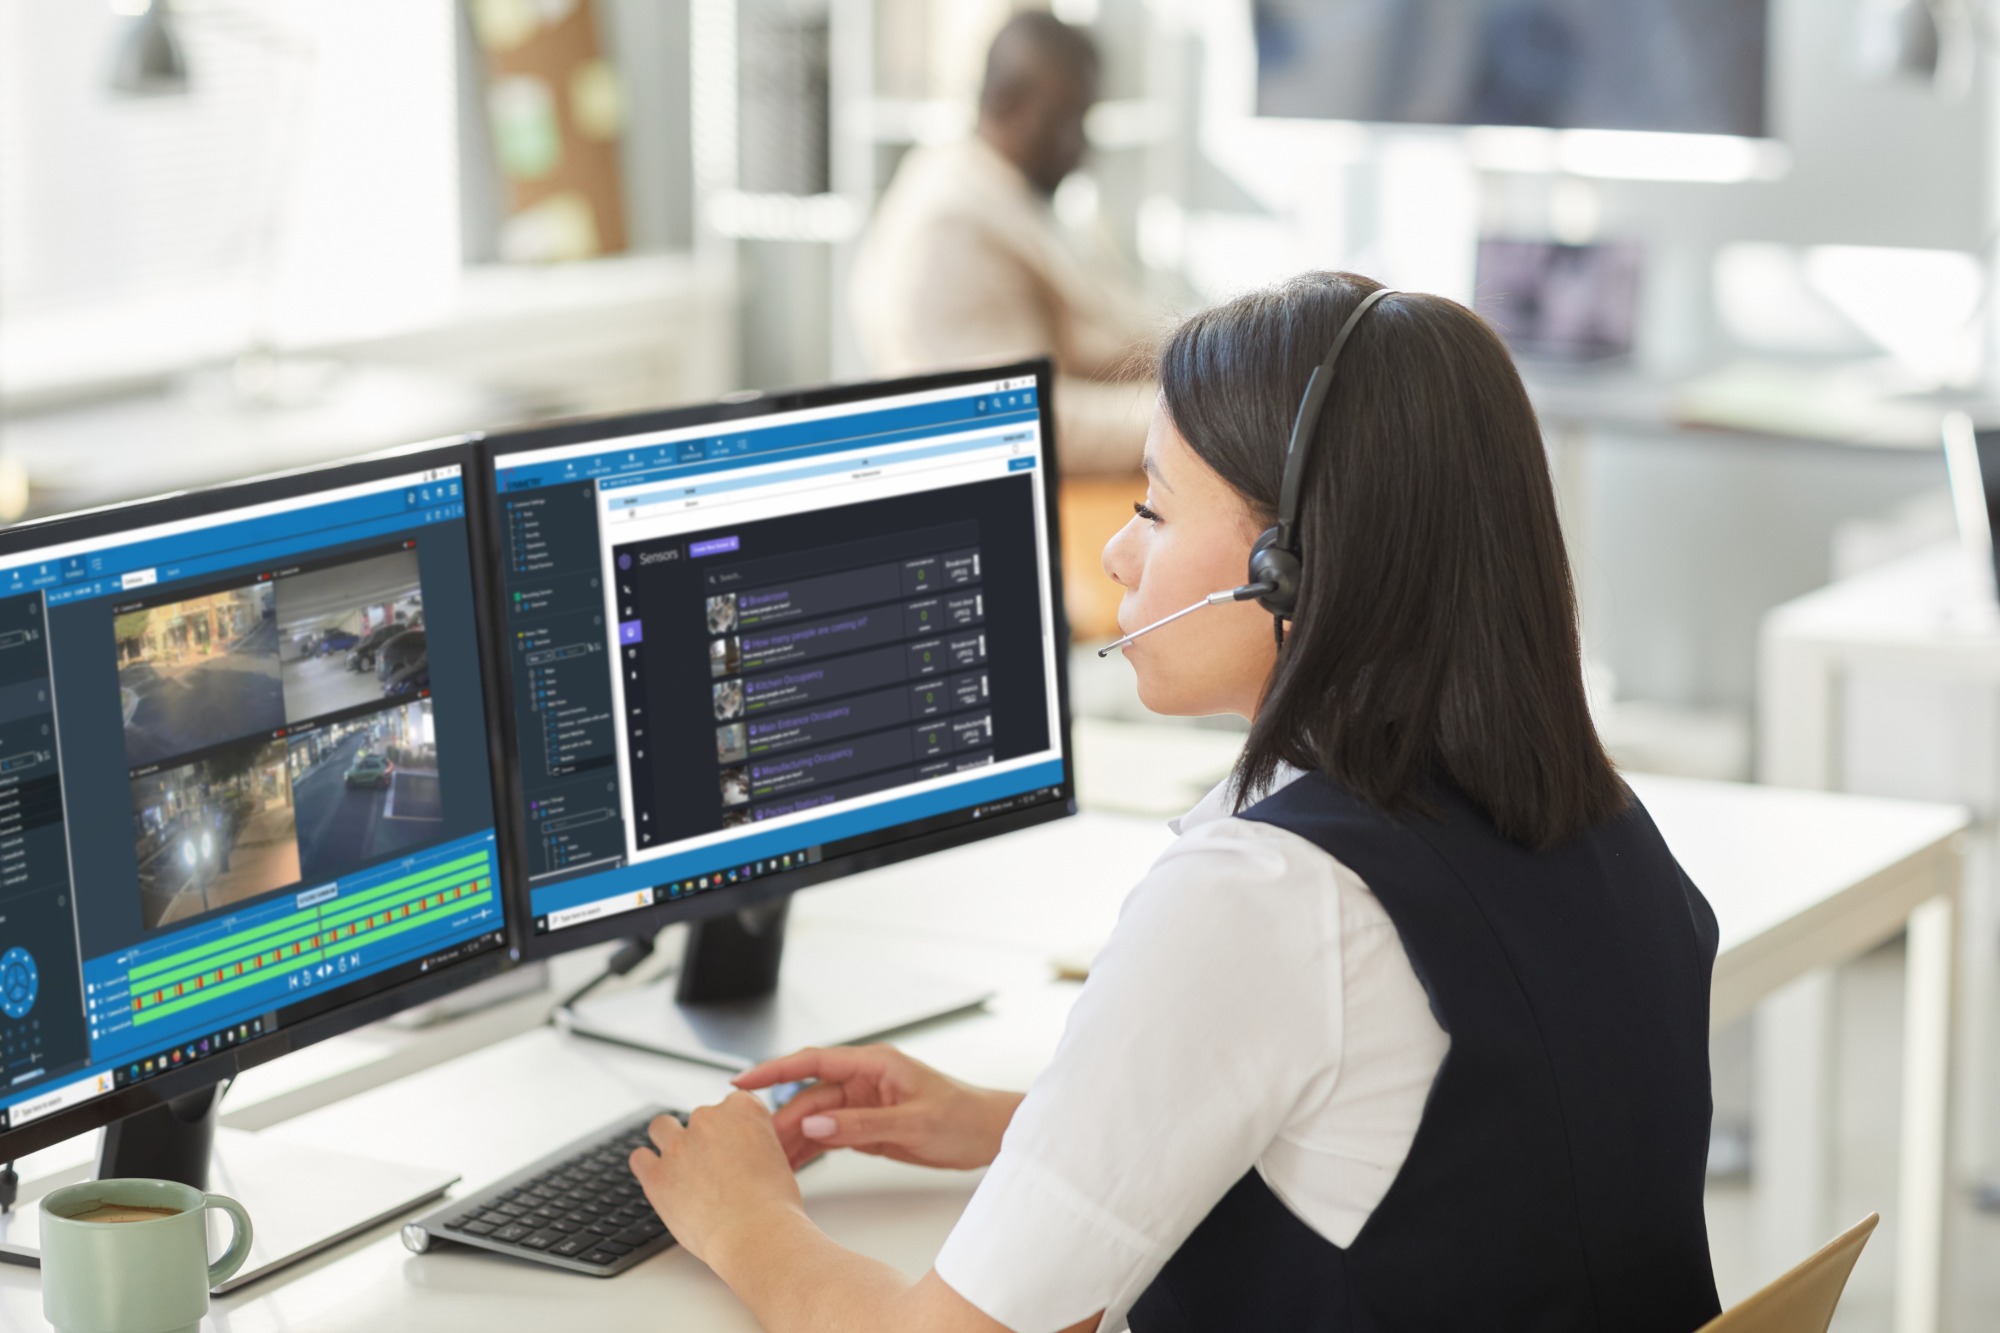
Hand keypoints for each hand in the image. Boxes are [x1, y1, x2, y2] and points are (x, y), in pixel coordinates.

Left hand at [628, 1092, 802, 1267]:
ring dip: (670, 1142)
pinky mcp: (656, 1174)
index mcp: (742, 1108)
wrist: (755, 1233)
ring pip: (662, 1127)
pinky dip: (648, 1166)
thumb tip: (741, 1152)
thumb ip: (754, 1143)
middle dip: (704, 1138)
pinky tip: (660, 1178)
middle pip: (699, 1117)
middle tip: (715, 1168)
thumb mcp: (778, 1157)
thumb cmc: (773, 1204)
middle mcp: (708, 1118)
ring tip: (681, 1166)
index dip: (734, 1128)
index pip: (732, 1104)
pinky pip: (640, 1158)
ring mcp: (678, 1144)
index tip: (736, 1147)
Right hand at [733, 1044, 1021, 1171]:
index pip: (812, 1062)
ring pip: (815, 1119)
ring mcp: (863, 1104)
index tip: (741, 1081)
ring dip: (793, 1138)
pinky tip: (793, 1165)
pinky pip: (830, 1135)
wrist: (988, 1136)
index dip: (774, 1070)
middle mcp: (863, 1080)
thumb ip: (861, 1124)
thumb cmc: (962, 1117)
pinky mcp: (867, 1127)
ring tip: (768, 1162)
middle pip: (809, 1097)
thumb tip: (814, 1123)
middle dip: (781, 1120)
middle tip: (756, 1147)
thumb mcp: (912, 1121)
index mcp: (873, 1064)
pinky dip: (811, 1149)